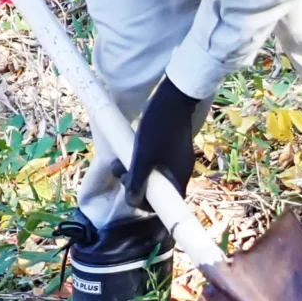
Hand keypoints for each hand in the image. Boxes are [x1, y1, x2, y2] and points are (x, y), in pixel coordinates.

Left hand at [125, 79, 206, 209]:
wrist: (174, 96)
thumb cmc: (159, 126)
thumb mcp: (142, 155)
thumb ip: (137, 180)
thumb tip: (132, 202)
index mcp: (179, 177)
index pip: (165, 204)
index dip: (146, 203)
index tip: (131, 192)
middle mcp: (181, 171)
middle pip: (158, 190)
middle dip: (136, 185)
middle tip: (120, 171)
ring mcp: (178, 160)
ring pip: (155, 176)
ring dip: (136, 172)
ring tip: (120, 161)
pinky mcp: (173, 149)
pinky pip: (156, 164)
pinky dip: (142, 162)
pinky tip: (130, 151)